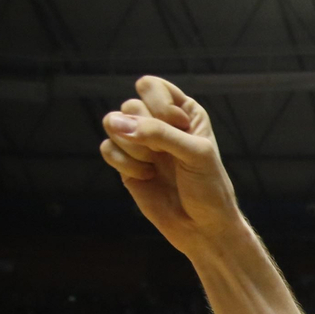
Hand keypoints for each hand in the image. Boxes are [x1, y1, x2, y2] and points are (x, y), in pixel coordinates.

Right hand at [99, 77, 241, 255]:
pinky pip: (106, 148)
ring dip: (133, 147)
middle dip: (147, 133)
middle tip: (167, 155)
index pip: (150, 86)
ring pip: (112, 124)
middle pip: (130, 106)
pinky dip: (124, 163)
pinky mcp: (125, 164)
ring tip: (155, 166)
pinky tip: (146, 177)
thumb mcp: (195, 154)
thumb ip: (159, 133)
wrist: (203, 227)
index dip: (159, 106)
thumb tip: (114, 123)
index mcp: (182, 111)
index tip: (180, 128)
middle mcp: (159, 122)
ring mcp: (140, 143)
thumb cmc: (208, 188)